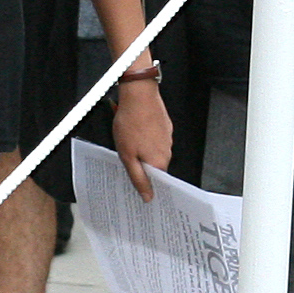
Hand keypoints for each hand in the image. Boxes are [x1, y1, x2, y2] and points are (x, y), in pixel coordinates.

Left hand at [111, 74, 173, 195]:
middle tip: (126, 160)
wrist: (139, 94)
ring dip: (142, 151)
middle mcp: (167, 151)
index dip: (145, 184)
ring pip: (153, 152)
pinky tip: (134, 132)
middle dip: (140, 166)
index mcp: (159, 162)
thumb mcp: (127, 156)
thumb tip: (148, 198)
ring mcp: (167, 138)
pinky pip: (155, 139)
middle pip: (153, 167)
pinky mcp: (164, 126)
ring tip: (128, 142)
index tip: (135, 186)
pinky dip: (145, 138)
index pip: (155, 182)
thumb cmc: (130, 123)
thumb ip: (138, 178)